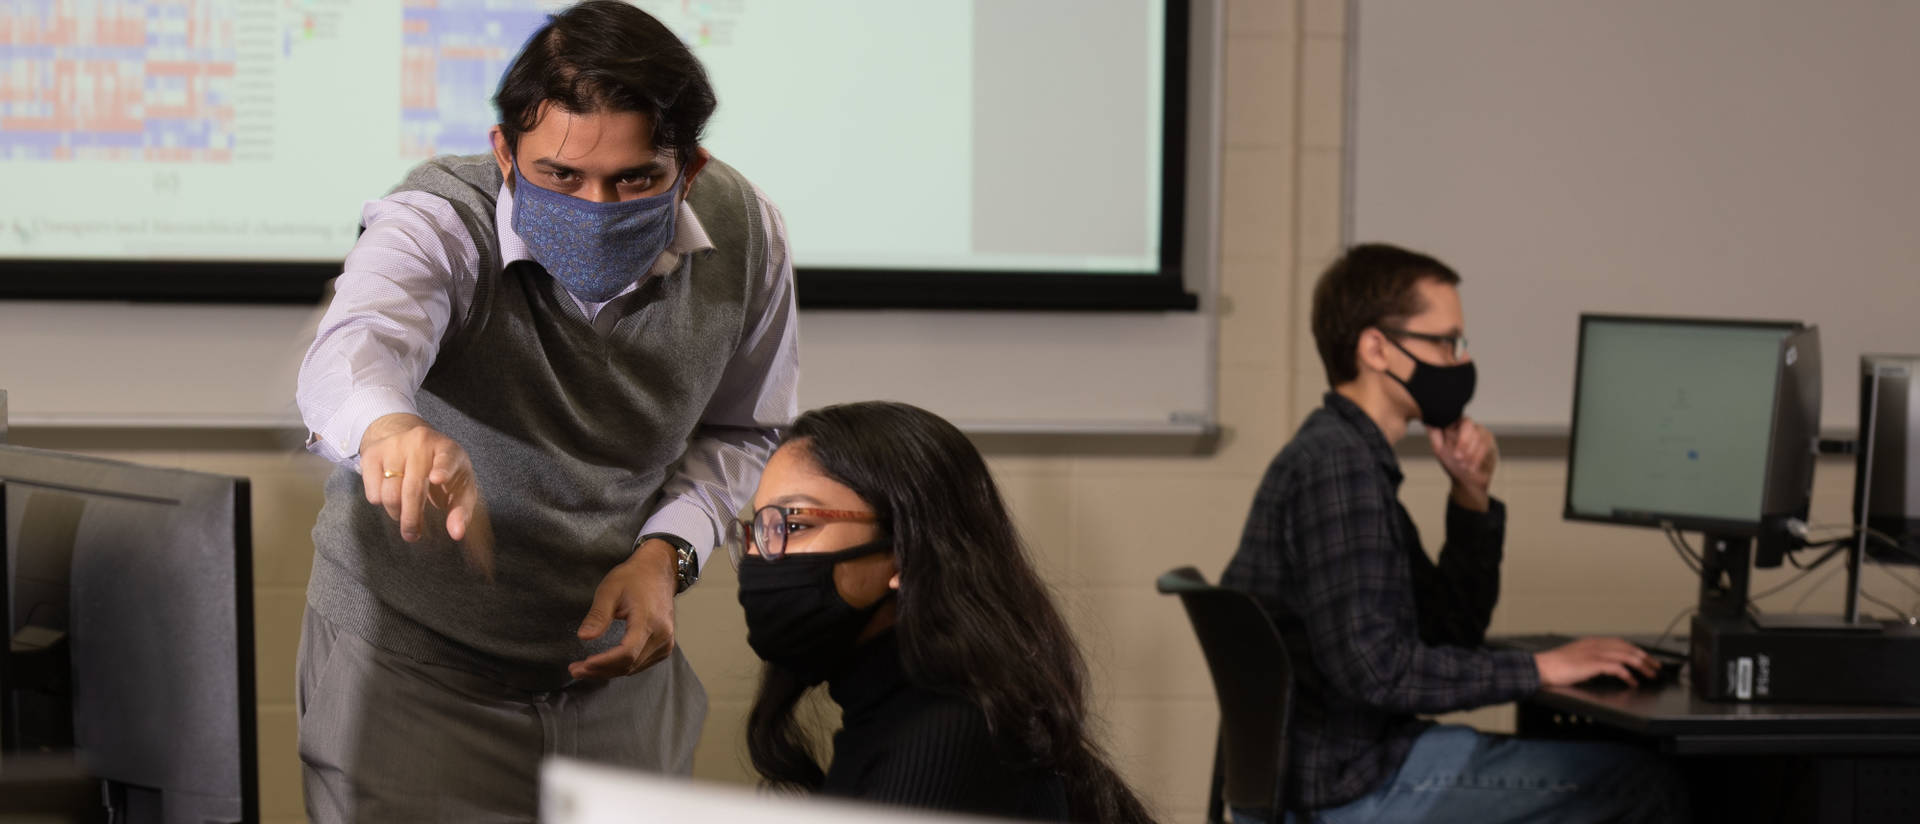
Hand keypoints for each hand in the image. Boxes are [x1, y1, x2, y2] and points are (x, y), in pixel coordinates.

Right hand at [358, 413, 494, 578]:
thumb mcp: (460, 487)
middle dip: (411, 518)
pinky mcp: (373, 453)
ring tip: (403, 515)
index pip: (447, 459)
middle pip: (413, 488)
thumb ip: (462, 511)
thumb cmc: (444, 472)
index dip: (443, 469)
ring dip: (395, 512)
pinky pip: (372, 489)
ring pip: (389, 492)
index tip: (437, 478)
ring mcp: (394, 445)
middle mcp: (420, 442)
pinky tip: (390, 497)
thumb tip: (457, 533)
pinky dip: (379, 501)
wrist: (412, 442)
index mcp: (448, 450)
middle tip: (412, 536)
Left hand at [569, 539, 678, 679]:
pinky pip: (641, 664)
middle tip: (576, 669)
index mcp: (648, 620)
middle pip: (629, 664)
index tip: (583, 665)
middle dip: (600, 670)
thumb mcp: (609, 591)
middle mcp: (662, 635)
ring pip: (634, 668)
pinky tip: (607, 664)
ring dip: (609, 671)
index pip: (626, 653)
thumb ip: (597, 616)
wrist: (658, 571)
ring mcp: (666, 642)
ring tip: (585, 668)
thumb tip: (583, 637)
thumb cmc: (634, 578)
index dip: (603, 663)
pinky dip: (622, 667)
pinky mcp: (665, 646)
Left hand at [1430, 417, 1497, 510]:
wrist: (1467, 482)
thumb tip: (1428, 420)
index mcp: (1454, 424)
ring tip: (1464, 466)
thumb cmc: (1452, 464)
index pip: (1455, 418)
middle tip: (1458, 458)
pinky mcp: (1490, 442)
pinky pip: (1486, 445)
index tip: (1452, 450)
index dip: (1452, 432)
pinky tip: (1472, 468)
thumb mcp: (1439, 449)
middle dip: (1463, 442)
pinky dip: (1478, 458)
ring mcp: (1481, 432)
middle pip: (1468, 424)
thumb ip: (1434, 434)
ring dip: (1470, 453)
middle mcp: (1468, 425)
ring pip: (1478, 435)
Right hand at [1534, 637, 1660, 687]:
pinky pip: (1618, 668)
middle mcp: (1596, 644)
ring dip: (1642, 666)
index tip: (1646, 658)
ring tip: (1651, 675)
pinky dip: (1629, 675)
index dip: (1636, 650)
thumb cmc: (1554, 666)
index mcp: (1591, 642)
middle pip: (1628, 648)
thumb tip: (1604, 668)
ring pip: (1627, 656)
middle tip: (1656, 667)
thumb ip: (1590, 659)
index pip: (1621, 642)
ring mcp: (1595, 653)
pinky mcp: (1593, 664)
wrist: (1541, 667)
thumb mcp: (1574, 658)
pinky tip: (1633, 682)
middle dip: (1645, 657)